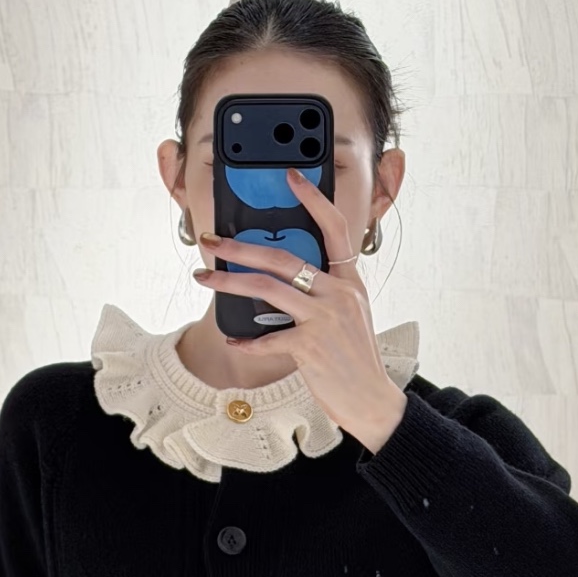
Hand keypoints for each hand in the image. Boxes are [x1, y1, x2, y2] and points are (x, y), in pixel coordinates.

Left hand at [191, 166, 407, 452]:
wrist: (371, 400)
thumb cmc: (354, 360)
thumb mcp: (349, 317)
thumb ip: (323, 295)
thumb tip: (282, 282)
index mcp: (349, 282)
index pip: (334, 228)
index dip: (313, 199)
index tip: (291, 176)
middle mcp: (338, 294)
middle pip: (283, 257)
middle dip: (241, 246)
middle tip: (212, 240)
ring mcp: (325, 319)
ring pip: (267, 288)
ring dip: (229, 282)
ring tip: (205, 277)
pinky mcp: (310, 347)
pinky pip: (268, 338)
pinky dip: (247, 341)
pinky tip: (234, 341)